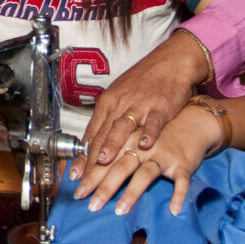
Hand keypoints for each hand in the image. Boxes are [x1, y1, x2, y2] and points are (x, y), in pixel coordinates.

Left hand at [67, 31, 207, 183]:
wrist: (170, 62)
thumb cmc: (144, 82)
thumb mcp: (120, 97)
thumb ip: (108, 121)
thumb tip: (93, 145)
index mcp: (108, 103)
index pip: (91, 134)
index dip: (82, 157)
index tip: (74, 175)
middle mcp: (120, 105)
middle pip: (103, 136)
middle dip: (92, 161)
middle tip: (86, 180)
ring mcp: (139, 106)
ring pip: (122, 127)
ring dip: (112, 144)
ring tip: (104, 161)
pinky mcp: (160, 106)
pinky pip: (153, 121)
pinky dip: (149, 133)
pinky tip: (146, 146)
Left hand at [72, 103, 224, 216]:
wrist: (192, 118)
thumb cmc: (157, 129)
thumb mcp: (132, 132)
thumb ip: (113, 145)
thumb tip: (88, 163)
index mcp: (127, 136)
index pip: (105, 155)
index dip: (90, 171)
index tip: (77, 188)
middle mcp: (142, 145)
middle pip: (120, 165)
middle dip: (104, 186)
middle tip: (91, 204)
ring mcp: (163, 153)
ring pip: (146, 173)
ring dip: (132, 192)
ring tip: (120, 210)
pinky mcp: (182, 162)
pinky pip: (181, 180)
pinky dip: (178, 194)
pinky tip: (173, 209)